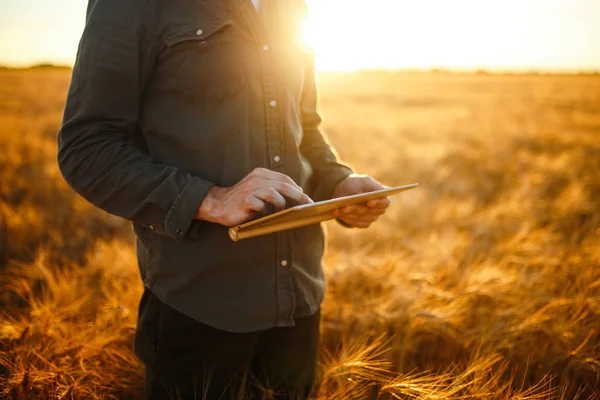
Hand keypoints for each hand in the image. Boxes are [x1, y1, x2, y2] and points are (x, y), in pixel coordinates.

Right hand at [195, 167, 312, 225]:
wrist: (219, 204)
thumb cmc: (242, 199)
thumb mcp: (258, 188)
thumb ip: (275, 187)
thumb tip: (298, 190)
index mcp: (261, 173)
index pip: (285, 178)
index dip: (297, 188)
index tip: (307, 199)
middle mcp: (257, 179)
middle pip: (284, 185)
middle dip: (298, 196)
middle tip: (307, 204)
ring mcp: (250, 189)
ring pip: (274, 194)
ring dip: (280, 204)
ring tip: (278, 211)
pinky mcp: (245, 201)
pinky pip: (261, 206)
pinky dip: (265, 211)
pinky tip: (262, 213)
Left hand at [331, 174, 389, 228]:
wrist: (346, 190)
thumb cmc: (357, 183)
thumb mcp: (363, 180)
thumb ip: (368, 186)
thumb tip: (368, 198)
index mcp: (382, 197)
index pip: (384, 202)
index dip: (377, 203)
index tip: (368, 202)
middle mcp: (379, 209)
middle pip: (369, 212)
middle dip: (356, 209)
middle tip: (344, 207)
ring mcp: (372, 217)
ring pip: (360, 218)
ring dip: (348, 214)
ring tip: (337, 210)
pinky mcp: (363, 223)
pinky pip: (356, 223)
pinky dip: (346, 218)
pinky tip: (337, 214)